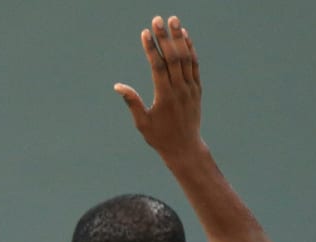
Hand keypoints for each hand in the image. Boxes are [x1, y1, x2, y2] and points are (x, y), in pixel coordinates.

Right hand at [115, 16, 202, 159]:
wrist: (185, 148)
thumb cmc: (160, 137)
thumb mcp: (142, 123)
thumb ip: (133, 103)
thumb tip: (118, 87)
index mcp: (165, 97)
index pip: (158, 66)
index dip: (151, 48)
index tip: (145, 33)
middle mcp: (180, 90)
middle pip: (173, 58)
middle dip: (164, 37)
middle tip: (157, 19)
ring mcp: (190, 88)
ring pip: (186, 58)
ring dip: (179, 38)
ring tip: (173, 20)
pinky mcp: (197, 89)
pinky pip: (194, 65)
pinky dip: (190, 49)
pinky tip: (185, 36)